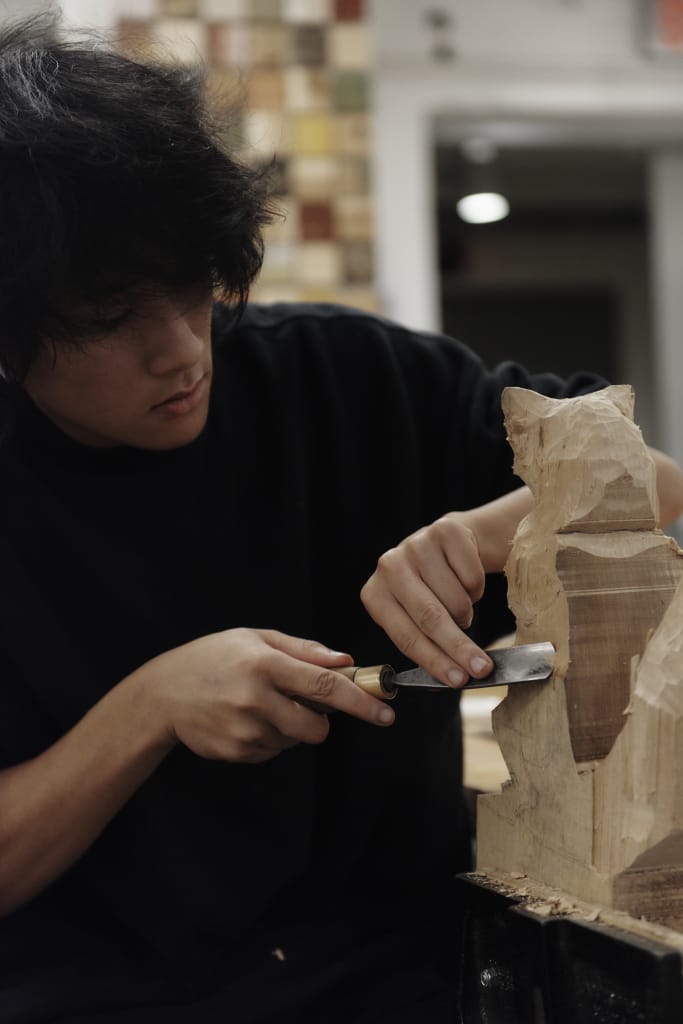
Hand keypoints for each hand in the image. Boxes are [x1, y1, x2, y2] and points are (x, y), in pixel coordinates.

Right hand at [140, 628, 394, 763]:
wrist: (163, 693)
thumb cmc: (214, 657)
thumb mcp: (256, 639)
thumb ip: (304, 651)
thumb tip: (346, 661)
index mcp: (265, 665)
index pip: (326, 687)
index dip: (361, 702)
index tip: (386, 713)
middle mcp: (256, 700)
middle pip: (317, 727)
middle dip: (321, 719)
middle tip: (300, 701)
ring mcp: (245, 731)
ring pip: (296, 740)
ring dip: (291, 726)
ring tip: (259, 703)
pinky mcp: (237, 752)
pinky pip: (274, 751)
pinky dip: (270, 737)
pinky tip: (244, 718)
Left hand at [361, 512, 494, 686]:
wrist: (450, 545)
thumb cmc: (431, 592)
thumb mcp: (416, 617)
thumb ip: (426, 644)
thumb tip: (453, 678)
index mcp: (375, 595)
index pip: (406, 637)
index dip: (434, 661)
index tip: (458, 681)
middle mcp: (389, 566)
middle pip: (430, 617)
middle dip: (458, 648)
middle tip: (482, 668)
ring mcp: (415, 545)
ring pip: (455, 598)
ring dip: (466, 612)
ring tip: (460, 606)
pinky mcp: (444, 530)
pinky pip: (472, 575)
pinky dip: (476, 587)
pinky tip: (464, 579)